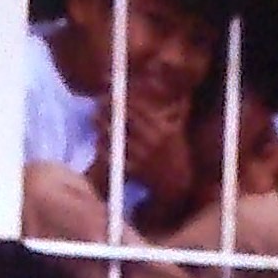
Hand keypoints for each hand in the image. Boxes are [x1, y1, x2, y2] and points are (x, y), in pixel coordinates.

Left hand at [111, 84, 194, 216]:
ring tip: (94, 118)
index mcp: (163, 129)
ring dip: (102, 126)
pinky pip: (114, 157)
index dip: (122, 98)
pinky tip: (98, 141)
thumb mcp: (179, 130)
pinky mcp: (135, 171)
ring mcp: (144, 157)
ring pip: (117, 137)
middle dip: (109, 109)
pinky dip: (104, 148)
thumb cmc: (175, 153)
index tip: (111, 92)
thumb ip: (179, 109)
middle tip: (98, 102)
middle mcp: (154, 141)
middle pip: (125, 119)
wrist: (176, 185)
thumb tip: (184, 92)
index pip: (139, 108)